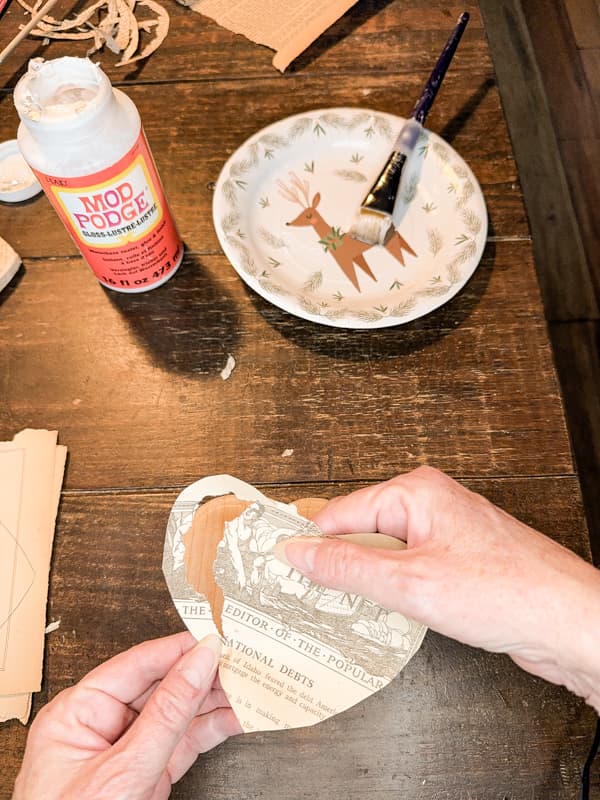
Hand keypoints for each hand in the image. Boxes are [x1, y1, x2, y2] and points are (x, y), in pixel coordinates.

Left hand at [13, 632, 241, 799]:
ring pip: (179, 713)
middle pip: (161, 685)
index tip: (214, 639)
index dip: (179, 649)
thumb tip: (197, 663)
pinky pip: (184, 742)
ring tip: (248, 687)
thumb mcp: (123, 769)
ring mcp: (127, 752)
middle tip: (241, 662)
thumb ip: (166, 714)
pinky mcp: (147, 775)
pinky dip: (212, 730)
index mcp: (78, 712)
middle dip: (203, 675)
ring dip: (215, 702)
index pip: (137, 665)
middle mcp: (102, 726)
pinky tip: (237, 718)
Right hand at [274, 467, 599, 710]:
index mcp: (415, 491)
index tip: (282, 574)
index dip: (310, 547)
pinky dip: (392, 593)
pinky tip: (386, 618)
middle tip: (312, 604)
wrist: (570, 623)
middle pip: (360, 534)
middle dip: (340, 569)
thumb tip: (298, 552)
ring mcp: (444, 533)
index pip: (340, 515)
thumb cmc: (508, 592)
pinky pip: (407, 571)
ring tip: (347, 614)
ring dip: (367, 585)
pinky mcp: (456, 561)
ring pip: (384, 556)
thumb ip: (347, 568)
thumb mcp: (410, 584)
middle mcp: (429, 504)